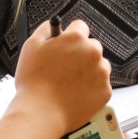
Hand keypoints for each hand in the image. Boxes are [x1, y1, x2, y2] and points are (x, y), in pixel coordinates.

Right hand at [13, 18, 111, 133]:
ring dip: (88, 71)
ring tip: (69, 83)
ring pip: (99, 66)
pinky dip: (91, 88)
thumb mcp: (32, 46)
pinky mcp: (105, 91)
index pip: (80, 27)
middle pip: (91, 46)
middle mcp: (93, 52)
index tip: (65, 46)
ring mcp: (102, 73)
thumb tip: (54, 24)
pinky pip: (100, 85)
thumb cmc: (33, 81)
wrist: (41, 113)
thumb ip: (46, 29)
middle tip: (64, 68)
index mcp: (76, 38)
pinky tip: (75, 94)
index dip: (70, 37)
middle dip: (80, 54)